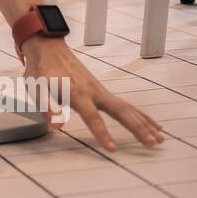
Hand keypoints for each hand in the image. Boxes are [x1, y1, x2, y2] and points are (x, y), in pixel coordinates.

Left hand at [21, 36, 163, 151]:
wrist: (48, 47)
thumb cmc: (41, 69)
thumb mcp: (36, 87)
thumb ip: (47, 107)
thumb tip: (57, 126)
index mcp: (77, 93)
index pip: (93, 118)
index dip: (103, 134)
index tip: (113, 149)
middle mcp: (94, 92)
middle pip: (122, 112)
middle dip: (138, 129)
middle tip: (153, 144)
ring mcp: (100, 90)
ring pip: (128, 108)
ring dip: (145, 123)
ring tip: (160, 138)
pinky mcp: (101, 91)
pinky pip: (125, 105)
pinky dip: (140, 115)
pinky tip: (152, 124)